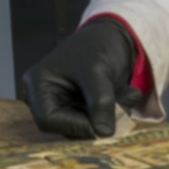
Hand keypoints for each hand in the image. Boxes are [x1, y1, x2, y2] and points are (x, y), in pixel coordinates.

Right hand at [22, 17, 145, 138]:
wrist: (115, 35)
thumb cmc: (98, 45)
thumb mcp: (98, 72)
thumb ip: (100, 102)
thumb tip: (103, 133)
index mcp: (39, 84)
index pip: (47, 120)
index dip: (75, 126)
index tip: (102, 126)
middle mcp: (47, 96)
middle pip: (68, 126)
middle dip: (99, 119)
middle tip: (125, 105)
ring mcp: (65, 103)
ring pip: (87, 126)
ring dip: (113, 115)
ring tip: (130, 94)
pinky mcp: (83, 107)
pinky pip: (98, 121)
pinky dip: (117, 112)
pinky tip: (129, 94)